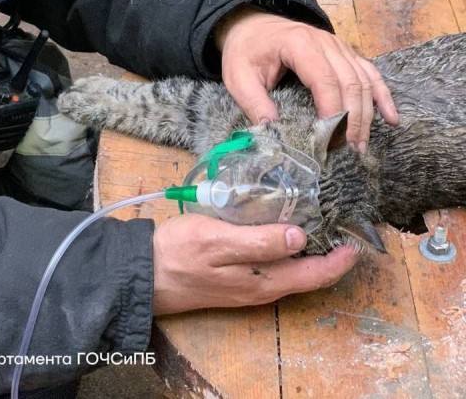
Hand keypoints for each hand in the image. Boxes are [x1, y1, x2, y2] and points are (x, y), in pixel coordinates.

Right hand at [152, 214, 357, 314]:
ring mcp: (251, 284)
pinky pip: (276, 265)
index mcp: (264, 280)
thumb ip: (258, 241)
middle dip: (333, 253)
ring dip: (314, 250)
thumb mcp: (218, 241)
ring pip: (294, 270)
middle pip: (310, 274)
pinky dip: (291, 248)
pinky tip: (286, 227)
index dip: (342, 258)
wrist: (146, 274)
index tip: (359, 235)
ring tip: (324, 220)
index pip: (317, 274)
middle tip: (347, 222)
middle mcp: (264, 287)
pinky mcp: (239, 277)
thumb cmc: (180, 253)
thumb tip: (299, 236)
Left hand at [215, 8, 398, 151]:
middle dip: (353, 119)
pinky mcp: (345, 53)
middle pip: (350, 82)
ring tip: (361, 145)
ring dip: (367, 114)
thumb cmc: (246, 51)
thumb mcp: (238, 77)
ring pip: (364, 80)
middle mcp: (325, 42)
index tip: (332, 139)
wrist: (252, 25)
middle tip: (350, 150)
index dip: (333, 110)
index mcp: (299, 44)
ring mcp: (339, 46)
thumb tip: (272, 132)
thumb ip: (254, 103)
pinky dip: (382, 96)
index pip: (324, 79)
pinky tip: (391, 117)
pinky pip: (370, 73)